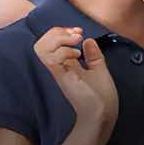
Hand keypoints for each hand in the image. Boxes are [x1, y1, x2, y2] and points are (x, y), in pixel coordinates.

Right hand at [34, 27, 117, 144]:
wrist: (103, 112)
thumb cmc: (101, 96)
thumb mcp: (99, 70)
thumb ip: (93, 55)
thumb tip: (89, 40)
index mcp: (65, 65)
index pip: (50, 43)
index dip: (62, 32)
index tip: (79, 32)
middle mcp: (58, 68)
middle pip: (40, 43)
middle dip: (58, 32)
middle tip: (77, 34)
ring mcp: (58, 73)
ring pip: (41, 48)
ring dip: (59, 39)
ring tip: (76, 41)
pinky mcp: (62, 77)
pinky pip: (51, 59)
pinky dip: (63, 51)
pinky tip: (77, 55)